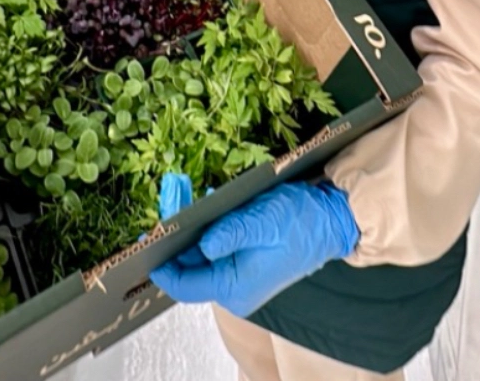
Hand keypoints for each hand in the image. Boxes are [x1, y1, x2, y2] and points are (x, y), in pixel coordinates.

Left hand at [150, 181, 358, 317]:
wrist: (333, 219)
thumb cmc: (301, 222)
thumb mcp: (261, 222)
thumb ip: (228, 233)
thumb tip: (200, 243)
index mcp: (236, 287)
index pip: (185, 284)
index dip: (162, 265)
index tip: (145, 243)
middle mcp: (235, 287)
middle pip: (191, 264)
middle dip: (176, 234)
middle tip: (168, 198)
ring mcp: (241, 273)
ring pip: (202, 251)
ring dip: (190, 226)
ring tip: (180, 192)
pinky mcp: (246, 258)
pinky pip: (216, 244)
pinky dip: (207, 225)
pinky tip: (203, 202)